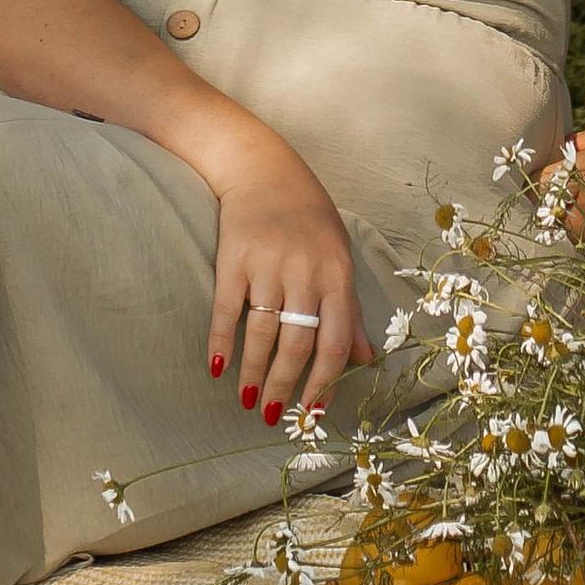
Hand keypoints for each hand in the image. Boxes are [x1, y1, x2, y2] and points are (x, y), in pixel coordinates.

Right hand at [210, 155, 373, 423]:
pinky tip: (218, 366)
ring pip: (262, 332)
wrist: (262, 168)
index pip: (335, 342)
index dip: (323, 383)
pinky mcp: (234, 257)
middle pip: (297, 344)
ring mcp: (268, 264)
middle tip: (273, 416)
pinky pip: (226, 309)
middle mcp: (305, 271)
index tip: (311, 413)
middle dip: (285, 386)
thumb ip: (350, 309)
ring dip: (254, 373)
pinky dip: (220, 340)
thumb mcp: (339, 257)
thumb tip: (365, 359)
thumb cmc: (308, 218)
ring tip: (248, 399)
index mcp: (336, 274)